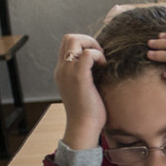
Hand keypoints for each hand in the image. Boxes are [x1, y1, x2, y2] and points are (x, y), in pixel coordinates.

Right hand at [54, 34, 106, 149]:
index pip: (67, 45)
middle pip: (68, 38)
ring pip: (74, 40)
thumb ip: (86, 76)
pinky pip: (87, 54)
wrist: (84, 127)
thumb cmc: (89, 111)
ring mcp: (68, 72)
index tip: (97, 57)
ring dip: (92, 45)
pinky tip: (104, 66)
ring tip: (101, 60)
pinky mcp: (79, 77)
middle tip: (100, 55)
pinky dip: (97, 55)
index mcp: (62, 71)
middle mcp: (62, 69)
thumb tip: (100, 66)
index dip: (84, 44)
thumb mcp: (84, 89)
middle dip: (88, 40)